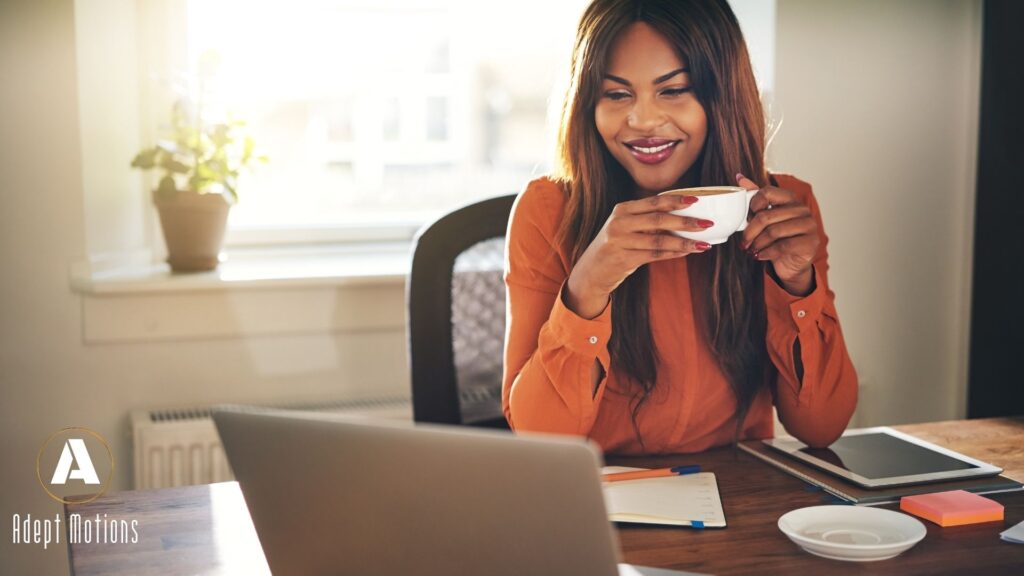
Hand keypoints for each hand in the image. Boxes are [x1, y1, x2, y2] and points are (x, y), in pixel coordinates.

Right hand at [565, 194, 712, 317]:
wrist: (592, 271)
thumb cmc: (616, 246)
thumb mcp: (626, 226)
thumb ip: (648, 219)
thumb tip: (684, 216)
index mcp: (622, 209)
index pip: (653, 201)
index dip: (676, 200)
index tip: (697, 200)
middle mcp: (619, 223)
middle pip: (658, 219)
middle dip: (686, 221)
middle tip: (707, 224)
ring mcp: (620, 241)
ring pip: (659, 240)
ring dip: (684, 242)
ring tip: (703, 244)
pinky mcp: (623, 259)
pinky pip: (654, 255)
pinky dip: (673, 253)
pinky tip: (686, 252)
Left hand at [737, 173, 817, 295]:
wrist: (791, 263)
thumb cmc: (777, 238)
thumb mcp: (765, 217)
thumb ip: (755, 197)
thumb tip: (740, 177)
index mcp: (790, 199)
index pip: (767, 192)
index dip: (753, 205)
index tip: (746, 218)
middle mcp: (802, 209)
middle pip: (766, 216)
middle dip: (750, 231)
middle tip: (743, 242)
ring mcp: (809, 225)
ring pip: (774, 232)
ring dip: (757, 243)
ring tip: (751, 249)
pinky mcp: (811, 242)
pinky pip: (783, 246)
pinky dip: (766, 252)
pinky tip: (759, 255)